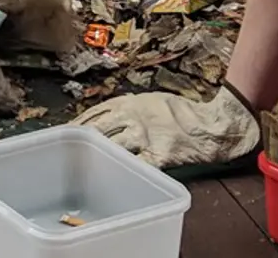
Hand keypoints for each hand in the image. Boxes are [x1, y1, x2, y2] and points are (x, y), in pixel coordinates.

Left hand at [71, 84, 259, 169]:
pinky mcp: (159, 156)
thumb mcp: (150, 100)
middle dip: (82, 141)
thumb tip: (103, 116)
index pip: (96, 112)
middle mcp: (135, 117)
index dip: (79, 122)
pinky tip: (113, 177)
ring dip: (99, 158)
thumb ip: (127, 107)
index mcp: (130, 102)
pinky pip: (137, 166)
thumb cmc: (181, 113)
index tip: (66, 131)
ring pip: (114, 148)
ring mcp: (146, 137)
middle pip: (99, 130)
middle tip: (67, 152)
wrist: (211, 126)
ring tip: (84, 167)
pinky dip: (124, 171)